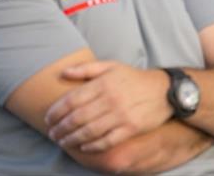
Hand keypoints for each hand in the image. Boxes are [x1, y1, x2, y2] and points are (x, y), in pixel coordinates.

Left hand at [45, 61, 170, 151]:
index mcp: (104, 83)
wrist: (165, 90)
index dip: (56, 111)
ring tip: (63, 142)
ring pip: (89, 131)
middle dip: (60, 128)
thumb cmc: (135, 79)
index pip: (72, 100)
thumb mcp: (113, 66)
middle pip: (77, 118)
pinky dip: (92, 146)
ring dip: (72, 139)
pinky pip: (106, 141)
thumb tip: (63, 73)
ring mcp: (121, 115)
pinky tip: (83, 147)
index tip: (48, 118)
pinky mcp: (131, 128)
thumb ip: (87, 69)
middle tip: (52, 134)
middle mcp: (111, 99)